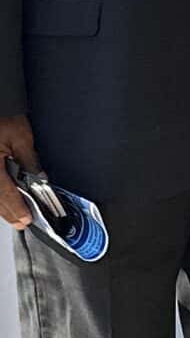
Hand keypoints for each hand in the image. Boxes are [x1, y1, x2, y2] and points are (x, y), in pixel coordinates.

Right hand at [0, 115, 37, 230]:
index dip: (15, 207)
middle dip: (7, 211)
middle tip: (20, 223)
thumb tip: (39, 177)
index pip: (4, 192)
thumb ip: (29, 159)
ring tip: (13, 215)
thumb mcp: (20, 136)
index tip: (25, 218)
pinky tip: (3, 200)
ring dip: (0, 205)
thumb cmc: (2, 114)